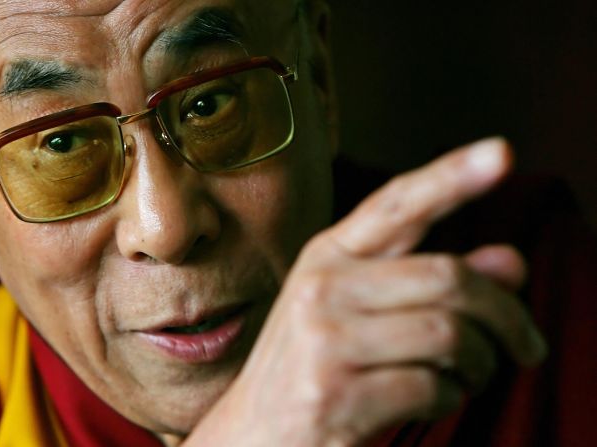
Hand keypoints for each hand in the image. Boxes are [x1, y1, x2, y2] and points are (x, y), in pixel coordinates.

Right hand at [186, 138, 546, 445]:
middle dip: (506, 315)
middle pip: (449, 278)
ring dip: (481, 364)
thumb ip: (429, 281)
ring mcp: (325, 342)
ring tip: (470, 375)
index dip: (451, 176)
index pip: (395, 205)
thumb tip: (511, 261)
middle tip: (527, 344)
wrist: (254, 433)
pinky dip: (451, 398)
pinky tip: (434, 399)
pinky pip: (434, 388)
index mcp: (326, 257)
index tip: (502, 152)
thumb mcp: (361, 310)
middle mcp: (320, 289)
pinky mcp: (336, 396)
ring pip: (451, 336)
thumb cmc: (316, 364)